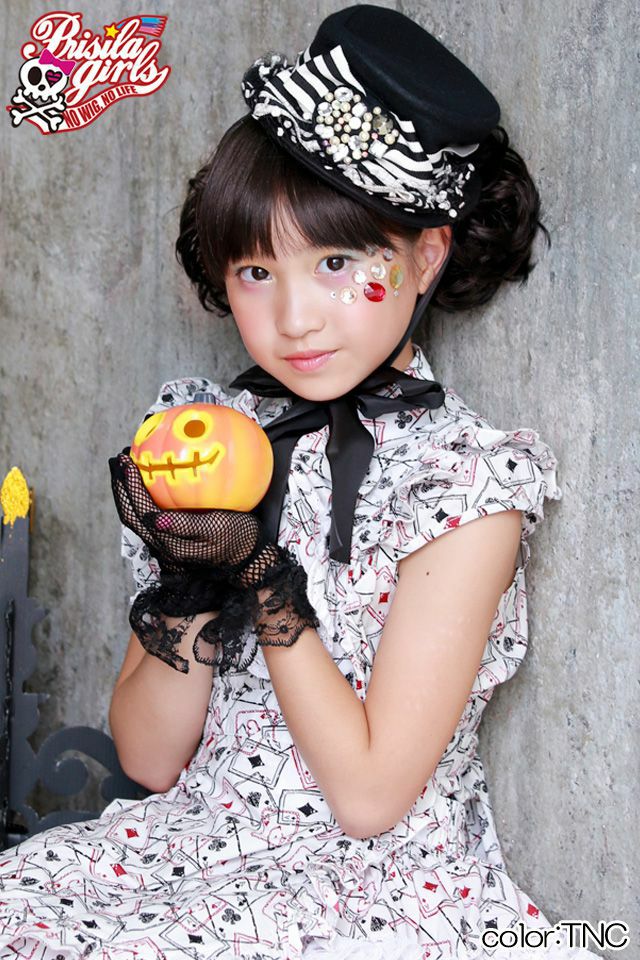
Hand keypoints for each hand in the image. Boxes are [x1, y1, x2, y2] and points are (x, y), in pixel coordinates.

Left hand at [109, 448, 319, 671]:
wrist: (249, 558)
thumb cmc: (238, 538)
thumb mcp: (217, 528)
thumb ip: (185, 525)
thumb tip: (154, 519)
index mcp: (170, 543)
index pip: (141, 512)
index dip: (129, 486)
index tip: (125, 461)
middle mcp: (162, 545)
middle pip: (130, 515)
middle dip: (120, 486)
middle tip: (116, 459)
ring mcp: (165, 544)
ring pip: (136, 518)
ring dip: (127, 493)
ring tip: (125, 469)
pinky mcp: (172, 540)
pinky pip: (148, 518)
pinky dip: (141, 499)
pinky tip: (145, 484)